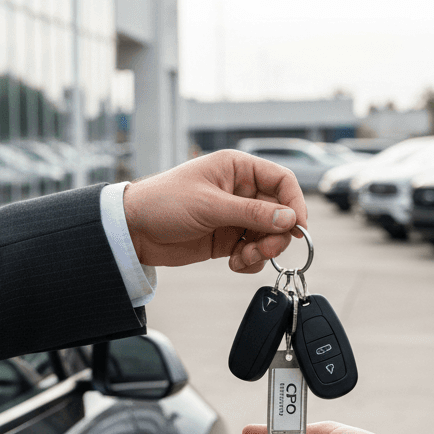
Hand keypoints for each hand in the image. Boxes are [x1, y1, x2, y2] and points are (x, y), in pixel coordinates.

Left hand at [122, 150, 307, 272]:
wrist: (134, 230)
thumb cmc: (164, 203)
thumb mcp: (210, 206)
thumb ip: (252, 213)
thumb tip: (290, 219)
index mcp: (237, 169)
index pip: (281, 181)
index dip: (295, 203)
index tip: (299, 228)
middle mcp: (240, 191)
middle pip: (280, 212)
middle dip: (276, 235)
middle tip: (264, 250)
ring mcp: (235, 217)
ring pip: (268, 235)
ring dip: (263, 252)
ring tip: (242, 259)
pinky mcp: (227, 240)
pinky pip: (253, 252)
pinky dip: (250, 261)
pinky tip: (234, 264)